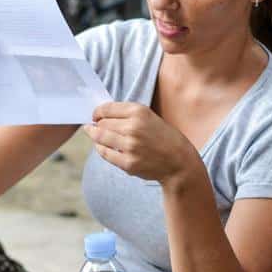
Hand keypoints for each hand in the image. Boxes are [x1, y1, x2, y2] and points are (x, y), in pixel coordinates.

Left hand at [84, 102, 200, 184]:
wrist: (179, 162)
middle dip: (96, 125)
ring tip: (93, 134)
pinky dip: (100, 149)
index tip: (95, 115)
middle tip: (94, 126)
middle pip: (102, 123)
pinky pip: (105, 153)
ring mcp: (130, 146)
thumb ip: (128, 114)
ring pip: (100, 137)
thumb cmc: (165, 137)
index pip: (106, 108)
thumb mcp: (150, 117)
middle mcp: (133, 127)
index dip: (97, 112)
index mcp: (139, 112)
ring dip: (94, 135)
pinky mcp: (128, 163)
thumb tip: (101, 115)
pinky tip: (102, 147)